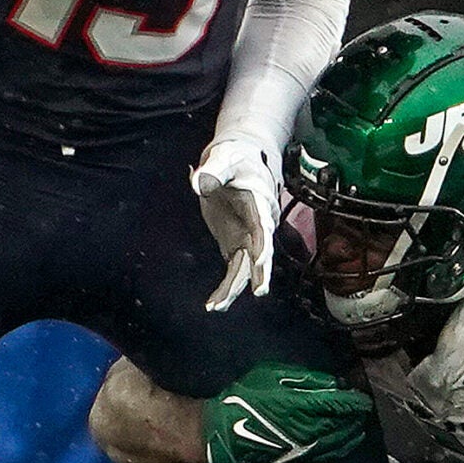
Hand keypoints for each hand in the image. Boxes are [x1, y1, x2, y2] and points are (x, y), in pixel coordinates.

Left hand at [191, 135, 280, 309]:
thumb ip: (213, 171)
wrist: (241, 159)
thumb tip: (199, 183)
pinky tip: (215, 303)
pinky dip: (227, 287)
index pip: (263, 227)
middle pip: (260, 253)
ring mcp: (248, 237)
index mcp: (259, 204)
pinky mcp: (237, 244)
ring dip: (234, 287)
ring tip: (216, 306)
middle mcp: (258, 225)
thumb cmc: (235, 156)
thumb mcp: (224, 158)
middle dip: (258, 272)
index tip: (261, 259)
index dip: (263, 243)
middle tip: (258, 290)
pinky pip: (235, 270)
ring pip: (246, 267)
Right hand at [201, 362, 376, 462]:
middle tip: (364, 412)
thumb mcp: (273, 376)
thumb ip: (305, 380)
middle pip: (340, 424)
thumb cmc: (246, 397)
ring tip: (359, 429)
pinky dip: (338, 448)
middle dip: (355, 419)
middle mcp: (308, 428)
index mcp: (303, 405)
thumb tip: (333, 383)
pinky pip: (324, 454)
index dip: (354, 402)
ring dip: (350, 435)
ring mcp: (303, 446)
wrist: (223, 431)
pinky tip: (344, 444)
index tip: (364, 399)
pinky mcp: (296, 459)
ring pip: (335, 441)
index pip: (338, 403)